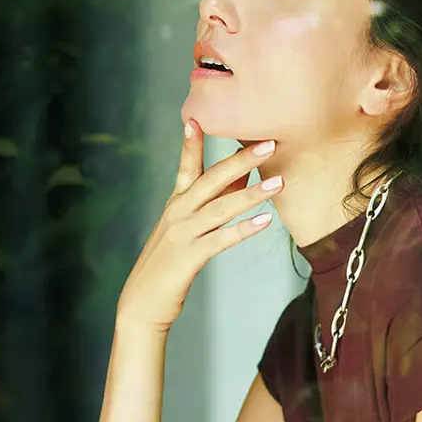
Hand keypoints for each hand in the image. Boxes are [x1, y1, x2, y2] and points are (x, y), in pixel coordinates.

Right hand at [117, 123, 281, 332]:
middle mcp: (177, 214)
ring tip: (279, 183)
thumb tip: (239, 181)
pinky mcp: (188, 258)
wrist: (142, 304)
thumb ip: (209, 206)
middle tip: (269, 143)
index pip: (186, 167)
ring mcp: (181, 235)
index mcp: (175, 205)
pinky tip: (264, 222)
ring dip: (251, 194)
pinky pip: (220, 240)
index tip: (197, 117)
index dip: (192, 143)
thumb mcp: (185, 231)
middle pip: (211, 180)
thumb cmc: (168, 266)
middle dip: (241, 160)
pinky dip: (242, 229)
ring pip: (220, 208)